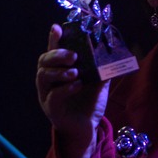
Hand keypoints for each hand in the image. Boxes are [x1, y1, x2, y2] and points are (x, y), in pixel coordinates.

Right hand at [36, 24, 110, 157]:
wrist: (88, 129)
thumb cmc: (89, 105)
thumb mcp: (98, 84)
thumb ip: (102, 69)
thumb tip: (114, 54)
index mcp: (57, 72)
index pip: (52, 52)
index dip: (53, 40)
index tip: (57, 28)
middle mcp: (48, 82)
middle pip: (43, 62)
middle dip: (57, 55)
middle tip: (73, 56)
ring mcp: (47, 95)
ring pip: (43, 77)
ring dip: (59, 72)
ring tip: (75, 72)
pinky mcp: (51, 109)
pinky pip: (53, 96)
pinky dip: (65, 89)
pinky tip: (77, 85)